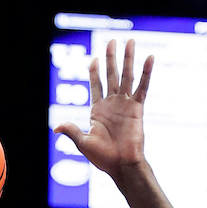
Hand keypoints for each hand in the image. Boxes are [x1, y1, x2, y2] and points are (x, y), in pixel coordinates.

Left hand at [55, 39, 153, 183]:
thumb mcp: (83, 143)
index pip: (96, 85)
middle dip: (111, 58)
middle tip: (112, 41)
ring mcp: (125, 105)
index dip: (95, 72)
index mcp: (98, 111)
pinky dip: (146, 72)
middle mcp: (112, 104)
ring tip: (129, 41)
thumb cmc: (103, 158)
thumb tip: (56, 127)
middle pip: (111, 75)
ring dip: (128, 58)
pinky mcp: (137, 108)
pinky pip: (143, 87)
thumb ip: (72, 130)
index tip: (94, 59)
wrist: (122, 166)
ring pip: (126, 76)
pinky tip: (150, 57)